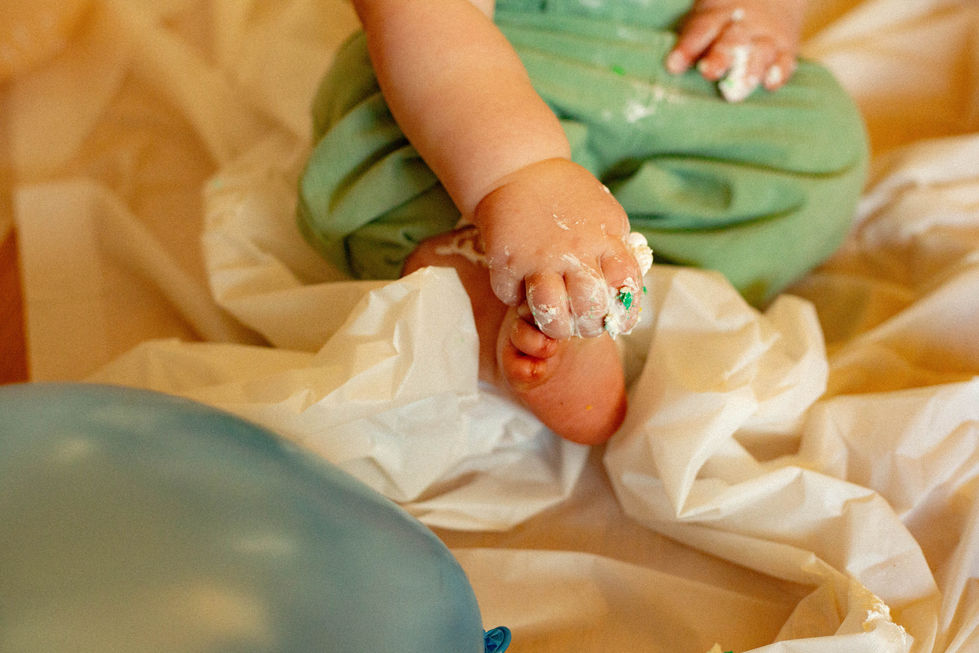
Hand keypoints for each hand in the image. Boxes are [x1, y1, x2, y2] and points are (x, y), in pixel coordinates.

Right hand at [472, 159, 644, 339]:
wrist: (519, 168)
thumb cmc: (567, 196)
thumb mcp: (604, 215)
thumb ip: (615, 249)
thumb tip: (624, 294)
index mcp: (604, 238)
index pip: (625, 286)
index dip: (624, 312)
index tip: (617, 321)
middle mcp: (573, 250)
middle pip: (588, 307)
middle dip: (588, 326)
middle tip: (581, 324)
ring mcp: (538, 257)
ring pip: (550, 312)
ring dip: (554, 326)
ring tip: (554, 322)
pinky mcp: (506, 261)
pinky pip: (512, 299)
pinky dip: (517, 302)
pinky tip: (523, 291)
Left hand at [665, 0, 804, 101]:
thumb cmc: (727, 16)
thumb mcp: (709, 15)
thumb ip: (694, 39)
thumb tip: (672, 68)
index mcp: (716, 15)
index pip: (701, 30)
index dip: (688, 47)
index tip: (674, 65)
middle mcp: (742, 26)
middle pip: (731, 40)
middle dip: (720, 57)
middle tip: (709, 72)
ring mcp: (766, 37)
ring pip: (760, 51)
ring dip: (750, 70)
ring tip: (741, 87)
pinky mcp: (786, 48)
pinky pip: (785, 60)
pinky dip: (779, 72)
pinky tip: (770, 84)